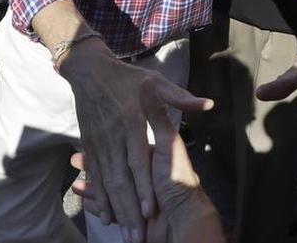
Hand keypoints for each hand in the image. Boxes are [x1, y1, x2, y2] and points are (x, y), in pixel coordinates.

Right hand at [59, 41, 212, 242]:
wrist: (88, 70)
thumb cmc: (127, 77)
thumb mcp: (156, 80)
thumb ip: (179, 98)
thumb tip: (208, 105)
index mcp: (133, 122)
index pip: (138, 161)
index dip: (143, 186)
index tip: (149, 210)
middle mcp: (115, 135)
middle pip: (121, 179)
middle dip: (128, 208)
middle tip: (136, 235)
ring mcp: (100, 142)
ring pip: (106, 181)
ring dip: (112, 208)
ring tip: (120, 231)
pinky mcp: (90, 145)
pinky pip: (95, 176)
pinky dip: (97, 196)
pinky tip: (104, 214)